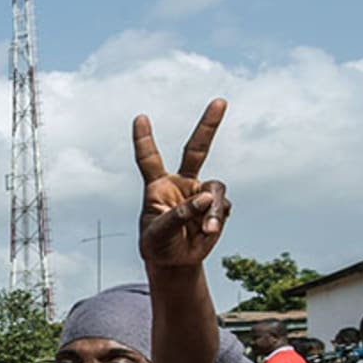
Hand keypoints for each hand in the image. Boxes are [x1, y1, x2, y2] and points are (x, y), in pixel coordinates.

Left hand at [135, 99, 230, 268]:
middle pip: (196, 149)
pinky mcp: (216, 206)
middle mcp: (180, 184)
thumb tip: (206, 197)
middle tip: (220, 101)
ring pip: (215, 188)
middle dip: (209, 125)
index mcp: (157, 187)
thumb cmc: (157, 245)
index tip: (140, 118)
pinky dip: (217, 219)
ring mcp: (200, 193)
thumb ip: (179, 214)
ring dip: (213, 209)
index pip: (149, 159)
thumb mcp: (159, 233)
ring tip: (206, 229)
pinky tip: (207, 232)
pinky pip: (223, 206)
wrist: (174, 262)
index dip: (144, 139)